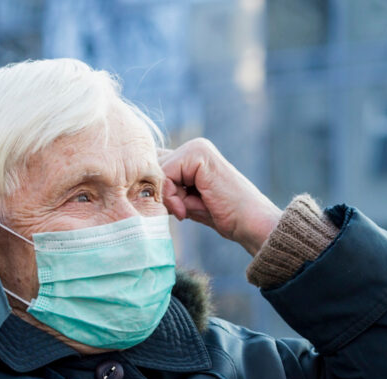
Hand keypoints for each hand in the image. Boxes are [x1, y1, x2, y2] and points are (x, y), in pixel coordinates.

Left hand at [159, 138, 281, 255]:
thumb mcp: (186, 201)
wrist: (250, 223)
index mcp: (191, 155)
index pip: (153, 166)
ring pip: (156, 171)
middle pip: (152, 168)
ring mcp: (197, 147)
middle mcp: (194, 146)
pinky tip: (188, 209)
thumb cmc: (222, 216)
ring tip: (188, 209)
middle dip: (160, 194)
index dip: (155, 191)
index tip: (173, 210)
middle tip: (182, 211)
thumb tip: (136, 185)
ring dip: (167, 197)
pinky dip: (172, 197)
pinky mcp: (198, 154)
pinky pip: (165, 174)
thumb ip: (166, 189)